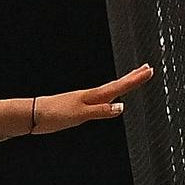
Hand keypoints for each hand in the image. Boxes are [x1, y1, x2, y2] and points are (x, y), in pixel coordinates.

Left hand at [33, 63, 154, 133]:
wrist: (34, 115)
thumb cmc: (55, 114)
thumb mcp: (80, 114)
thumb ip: (101, 111)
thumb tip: (121, 107)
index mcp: (94, 96)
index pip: (119, 86)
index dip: (135, 80)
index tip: (149, 70)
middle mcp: (92, 96)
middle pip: (117, 85)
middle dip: (133, 77)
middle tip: (147, 69)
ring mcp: (85, 100)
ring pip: (110, 90)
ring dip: (123, 84)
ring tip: (133, 79)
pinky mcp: (79, 107)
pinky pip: (101, 99)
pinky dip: (111, 95)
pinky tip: (110, 99)